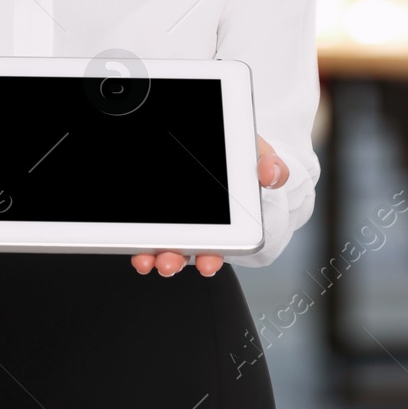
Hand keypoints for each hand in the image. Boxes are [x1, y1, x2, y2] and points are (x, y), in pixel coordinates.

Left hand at [132, 134, 287, 277]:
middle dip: (175, 261)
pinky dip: (140, 240)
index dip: (211, 259)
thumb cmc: (244, 160)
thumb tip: (271, 175)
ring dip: (155, 255)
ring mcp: (179, 220)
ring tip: (149, 258)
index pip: (219, 246)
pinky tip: (136, 244)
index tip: (208, 263)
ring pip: (165, 244)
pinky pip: (149, 229)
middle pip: (186, 251)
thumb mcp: (262, 157)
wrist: (227, 145)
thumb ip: (271, 165)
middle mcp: (200, 225)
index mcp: (228, 221)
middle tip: (169, 263)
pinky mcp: (162, 215)